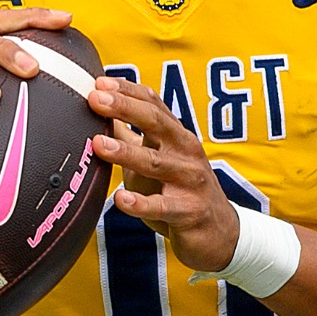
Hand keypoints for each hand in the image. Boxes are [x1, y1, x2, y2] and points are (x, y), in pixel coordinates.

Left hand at [88, 77, 240, 272]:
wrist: (220, 233)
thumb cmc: (180, 191)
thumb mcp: (157, 159)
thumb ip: (132, 138)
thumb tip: (99, 112)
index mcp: (176, 135)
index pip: (153, 104)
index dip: (127, 90)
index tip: (99, 82)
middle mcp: (186, 152)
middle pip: (155, 122)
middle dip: (125, 108)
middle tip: (96, 98)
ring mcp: (190, 181)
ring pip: (156, 163)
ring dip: (126, 152)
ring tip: (99, 144)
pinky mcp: (190, 211)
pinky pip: (163, 206)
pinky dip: (141, 203)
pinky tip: (121, 200)